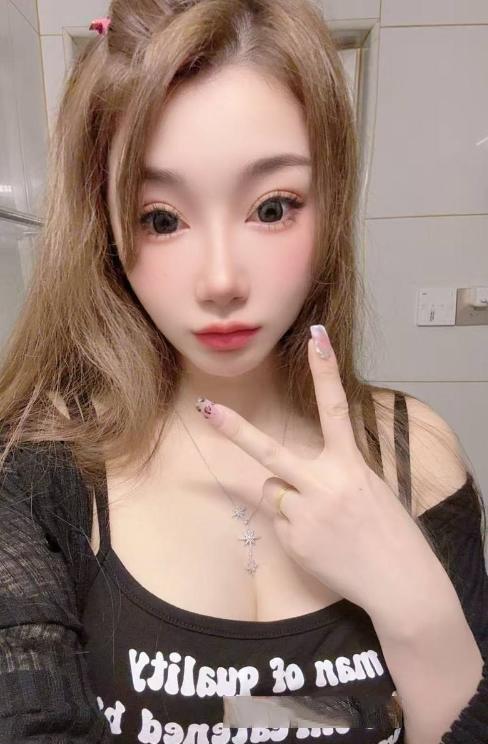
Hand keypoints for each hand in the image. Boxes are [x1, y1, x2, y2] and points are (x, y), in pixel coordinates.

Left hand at [196, 325, 443, 625]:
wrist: (400, 583)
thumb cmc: (388, 531)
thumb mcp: (370, 488)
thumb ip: (333, 472)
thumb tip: (289, 477)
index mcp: (350, 465)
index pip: (336, 407)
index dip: (325, 370)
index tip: (315, 337)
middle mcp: (325, 484)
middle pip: (269, 450)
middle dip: (234, 429)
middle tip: (205, 408)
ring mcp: (306, 513)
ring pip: (273, 491)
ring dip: (288, 499)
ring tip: (322, 520)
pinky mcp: (294, 540)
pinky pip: (279, 521)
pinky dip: (294, 527)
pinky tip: (319, 540)